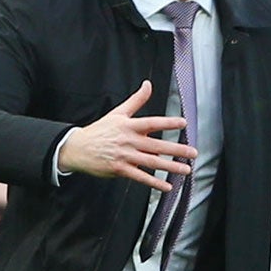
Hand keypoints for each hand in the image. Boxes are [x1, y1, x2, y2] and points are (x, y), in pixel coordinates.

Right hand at [57, 81, 195, 193]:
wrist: (77, 148)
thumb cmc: (100, 130)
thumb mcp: (117, 113)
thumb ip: (136, 100)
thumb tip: (148, 84)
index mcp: (129, 126)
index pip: (152, 123)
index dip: (167, 122)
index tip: (183, 123)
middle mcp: (129, 141)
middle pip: (156, 145)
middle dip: (177, 149)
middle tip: (193, 153)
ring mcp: (125, 156)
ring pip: (152, 162)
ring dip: (170, 167)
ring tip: (186, 170)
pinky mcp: (120, 169)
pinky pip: (140, 177)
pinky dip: (154, 182)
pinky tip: (167, 186)